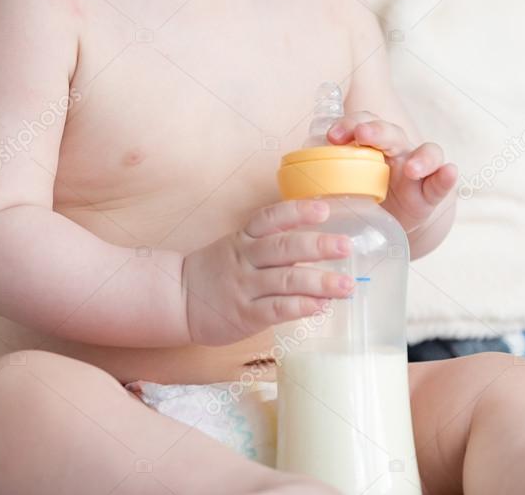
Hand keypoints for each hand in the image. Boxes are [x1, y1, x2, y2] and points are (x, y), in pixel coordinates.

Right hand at [181, 198, 354, 345]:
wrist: (178, 298)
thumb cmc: (216, 271)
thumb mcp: (238, 245)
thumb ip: (271, 242)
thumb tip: (317, 241)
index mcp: (244, 237)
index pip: (271, 218)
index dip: (297, 212)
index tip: (324, 209)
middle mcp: (245, 258)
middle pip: (284, 247)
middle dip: (318, 246)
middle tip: (346, 246)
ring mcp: (245, 286)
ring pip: (285, 280)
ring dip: (319, 282)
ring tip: (346, 285)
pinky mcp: (245, 314)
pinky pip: (276, 309)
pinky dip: (300, 307)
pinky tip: (321, 306)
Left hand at [327, 112, 457, 233]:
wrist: (389, 224)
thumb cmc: (359, 196)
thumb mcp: (337, 185)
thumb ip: (318, 178)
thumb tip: (284, 181)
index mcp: (369, 145)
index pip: (361, 124)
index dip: (348, 125)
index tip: (332, 136)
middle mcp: (395, 150)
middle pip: (389, 131)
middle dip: (376, 130)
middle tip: (364, 135)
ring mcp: (417, 170)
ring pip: (426, 151)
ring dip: (421, 156)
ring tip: (412, 167)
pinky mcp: (432, 193)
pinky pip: (443, 180)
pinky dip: (447, 176)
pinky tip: (449, 174)